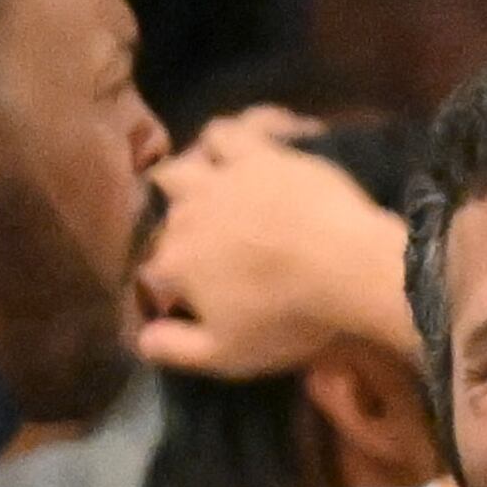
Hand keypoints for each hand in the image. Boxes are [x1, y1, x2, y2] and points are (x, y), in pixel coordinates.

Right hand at [135, 109, 417, 379]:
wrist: (346, 265)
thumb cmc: (286, 317)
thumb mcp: (226, 355)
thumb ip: (175, 349)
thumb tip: (141, 340)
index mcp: (176, 262)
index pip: (154, 270)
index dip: (166, 283)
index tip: (184, 295)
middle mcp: (187, 214)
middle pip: (166, 218)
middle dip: (175, 231)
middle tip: (201, 245)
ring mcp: (221, 177)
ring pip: (182, 168)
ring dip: (185, 179)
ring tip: (202, 189)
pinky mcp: (259, 152)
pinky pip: (227, 132)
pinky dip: (225, 140)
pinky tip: (235, 148)